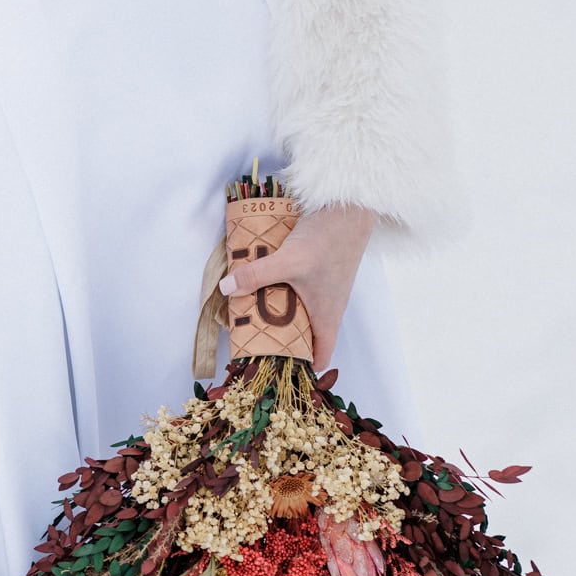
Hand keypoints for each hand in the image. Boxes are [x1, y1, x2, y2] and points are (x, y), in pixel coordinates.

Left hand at [218, 203, 374, 370]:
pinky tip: (262, 279)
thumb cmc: (329, 241)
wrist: (350, 206)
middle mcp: (327, 307)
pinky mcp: (318, 270)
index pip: (320, 356)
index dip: (301, 367)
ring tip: (250, 308)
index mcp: (327, 317)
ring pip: (299, 310)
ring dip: (278, 311)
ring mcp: (323, 288)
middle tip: (253, 338)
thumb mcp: (289, 261)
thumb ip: (257, 275)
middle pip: (304, 334)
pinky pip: (298, 289)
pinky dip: (281, 289)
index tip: (277, 370)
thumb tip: (226, 289)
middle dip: (280, 338)